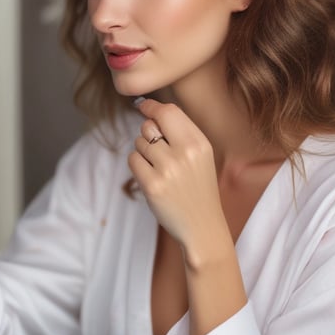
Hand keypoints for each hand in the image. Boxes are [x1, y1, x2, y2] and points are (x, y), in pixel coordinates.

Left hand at [129, 98, 232, 266]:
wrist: (202, 226)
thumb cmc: (198, 187)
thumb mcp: (200, 155)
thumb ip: (180, 132)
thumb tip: (149, 109)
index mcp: (199, 143)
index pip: (169, 112)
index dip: (152, 107)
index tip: (144, 107)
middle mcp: (184, 153)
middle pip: (149, 125)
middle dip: (148, 133)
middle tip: (160, 152)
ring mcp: (167, 170)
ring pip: (139, 142)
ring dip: (143, 152)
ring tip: (160, 168)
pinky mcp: (152, 185)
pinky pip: (132, 160)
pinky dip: (138, 166)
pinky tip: (152, 177)